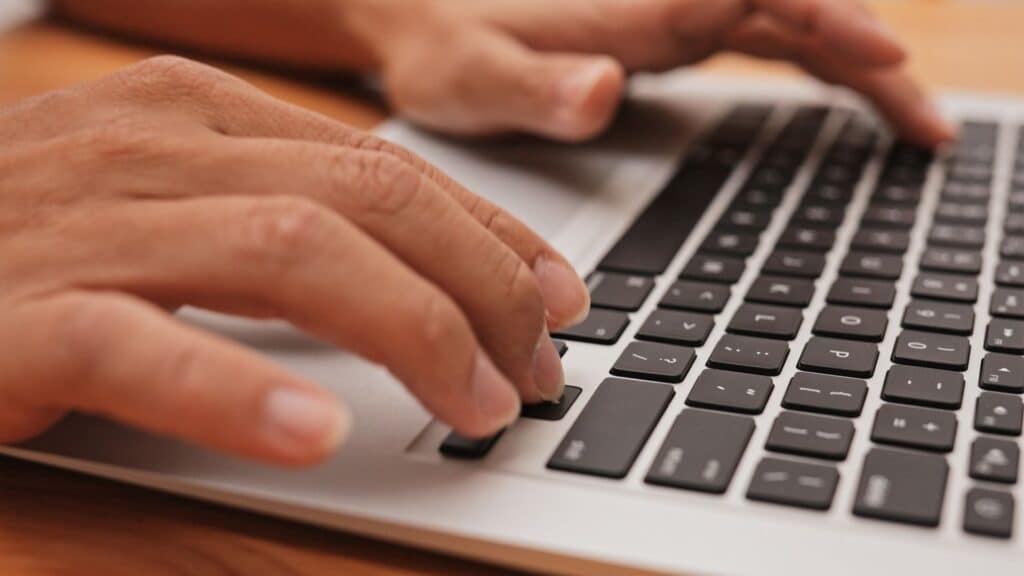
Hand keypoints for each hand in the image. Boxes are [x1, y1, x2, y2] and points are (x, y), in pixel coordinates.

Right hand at [0, 56, 589, 464]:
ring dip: (414, 334)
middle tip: (541, 368)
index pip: (389, 164)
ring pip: (294, 255)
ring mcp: (91, 224)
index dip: (492, 234)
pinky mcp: (19, 314)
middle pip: (373, 201)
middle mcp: (159, 145)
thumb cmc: (26, 232)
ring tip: (478, 406)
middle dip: (484, 287)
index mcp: (201, 112)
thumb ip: (280, 216)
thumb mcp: (169, 197)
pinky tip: (315, 436)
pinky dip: (239, 393)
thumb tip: (415, 273)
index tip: (559, 294)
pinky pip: (145, 346)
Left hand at [355, 0, 954, 144]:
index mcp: (633, 7)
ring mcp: (677, 17)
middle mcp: (667, 3)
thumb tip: (601, 89)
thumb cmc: (444, 51)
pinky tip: (851, 101)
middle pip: (795, 10)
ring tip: (919, 127)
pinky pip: (769, 46)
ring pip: (793, 29)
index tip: (880, 50)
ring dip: (860, 69)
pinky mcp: (674, 35)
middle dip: (867, 57)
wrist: (417, 19)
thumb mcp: (475, 79)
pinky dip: (820, 72)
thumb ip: (538, 88)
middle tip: (927, 124)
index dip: (819, 14)